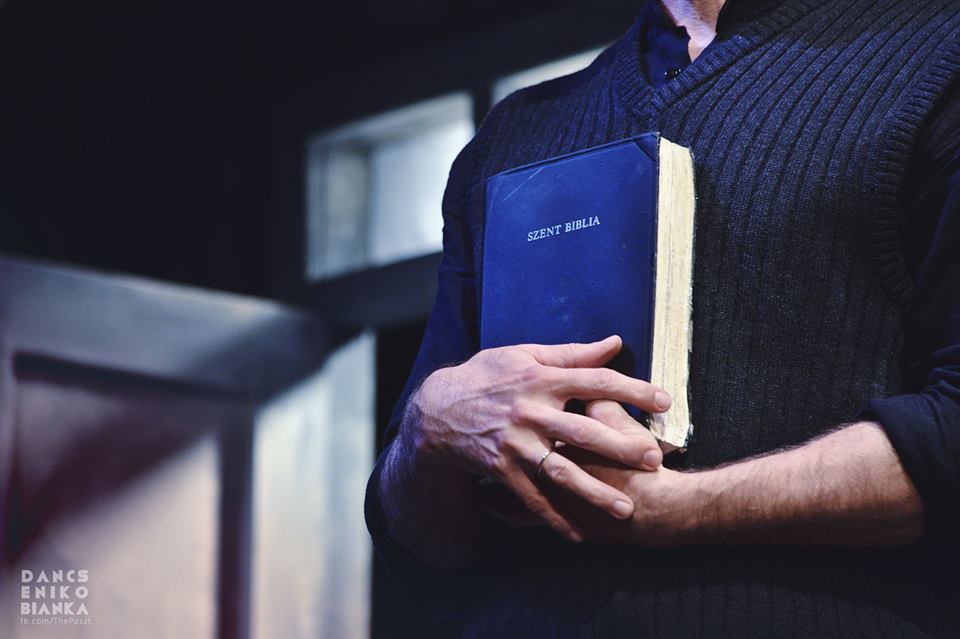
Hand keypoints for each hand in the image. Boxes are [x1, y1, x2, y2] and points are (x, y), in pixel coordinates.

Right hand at [409, 335, 671, 541]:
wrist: (437, 410)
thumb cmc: (486, 377)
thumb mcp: (524, 356)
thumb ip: (572, 354)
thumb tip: (614, 344)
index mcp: (541, 379)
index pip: (595, 381)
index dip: (632, 389)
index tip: (664, 400)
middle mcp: (531, 412)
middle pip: (583, 431)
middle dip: (620, 447)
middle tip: (654, 460)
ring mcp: (516, 444)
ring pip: (561, 472)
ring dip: (594, 492)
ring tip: (625, 509)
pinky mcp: (502, 470)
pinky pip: (532, 498)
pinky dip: (554, 518)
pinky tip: (579, 535)